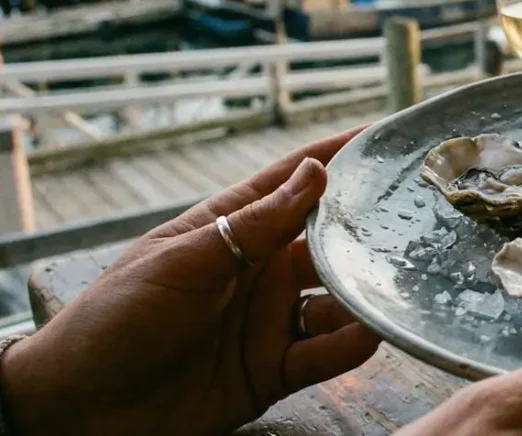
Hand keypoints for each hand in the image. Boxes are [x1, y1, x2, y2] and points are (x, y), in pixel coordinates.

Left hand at [0, 128, 380, 435]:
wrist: (80, 410)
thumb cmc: (115, 319)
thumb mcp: (184, 261)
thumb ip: (254, 223)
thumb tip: (316, 172)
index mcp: (230, 229)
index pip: (293, 181)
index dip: (338, 157)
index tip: (386, 136)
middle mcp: (257, 270)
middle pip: (328, 242)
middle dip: (368, 230)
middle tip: (418, 220)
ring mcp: (268, 320)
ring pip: (337, 299)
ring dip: (366, 292)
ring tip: (397, 283)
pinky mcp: (273, 370)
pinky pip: (327, 354)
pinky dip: (352, 344)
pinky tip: (370, 332)